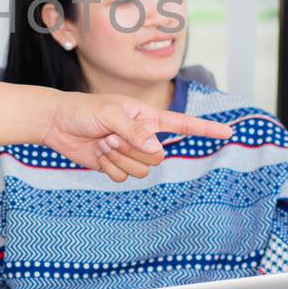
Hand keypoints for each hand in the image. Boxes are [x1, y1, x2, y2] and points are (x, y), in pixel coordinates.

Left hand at [42, 93, 232, 181]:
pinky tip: (98, 154)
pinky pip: (124, 179)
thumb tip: (157, 151)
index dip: (206, 129)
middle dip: (133, 149)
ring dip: (119, 158)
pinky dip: (109, 168)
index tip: (229, 132)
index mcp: (148, 117)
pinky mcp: (116, 166)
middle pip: (158, 157)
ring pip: (142, 171)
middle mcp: (143, 136)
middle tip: (111, 135)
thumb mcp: (110, 113)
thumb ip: (135, 131)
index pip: (183, 124)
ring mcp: (130, 153)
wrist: (58, 124)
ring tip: (104, 142)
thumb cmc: (83, 110)